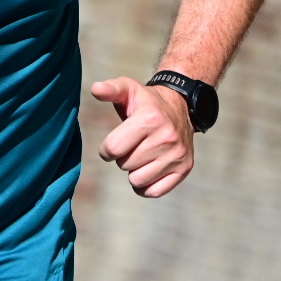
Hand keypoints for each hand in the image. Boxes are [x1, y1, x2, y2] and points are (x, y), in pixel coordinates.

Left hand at [91, 76, 194, 197]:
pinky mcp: (184, 168)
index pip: (113, 149)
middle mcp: (166, 138)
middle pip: (124, 165)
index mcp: (149, 119)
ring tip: (143, 154)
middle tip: (133, 144)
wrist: (180, 107)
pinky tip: (149, 169)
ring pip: (138, 180)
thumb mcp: (128, 89)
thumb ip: (110, 89)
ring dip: (134, 171)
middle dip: (123, 157)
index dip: (107, 149)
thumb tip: (96, 89)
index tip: (114, 143)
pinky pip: (154, 192)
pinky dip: (147, 185)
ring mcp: (177, 155)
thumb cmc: (146, 102)